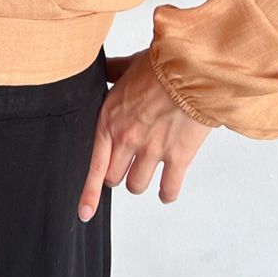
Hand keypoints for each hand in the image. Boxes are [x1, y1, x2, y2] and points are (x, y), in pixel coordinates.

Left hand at [78, 48, 216, 215]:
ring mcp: (152, 151)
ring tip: (147, 171)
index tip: (85, 212)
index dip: (89, 193)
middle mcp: (127, 139)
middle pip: (115, 178)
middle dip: (119, 174)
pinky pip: (168, 188)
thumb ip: (114, 73)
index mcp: (110, 118)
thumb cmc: (162, 64)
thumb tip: (106, 69)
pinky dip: (167, 193)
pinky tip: (167, 190)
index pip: (94, 164)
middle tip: (126, 165)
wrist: (192, 69)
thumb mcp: (129, 66)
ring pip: (137, 185)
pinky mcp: (178, 157)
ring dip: (141, 181)